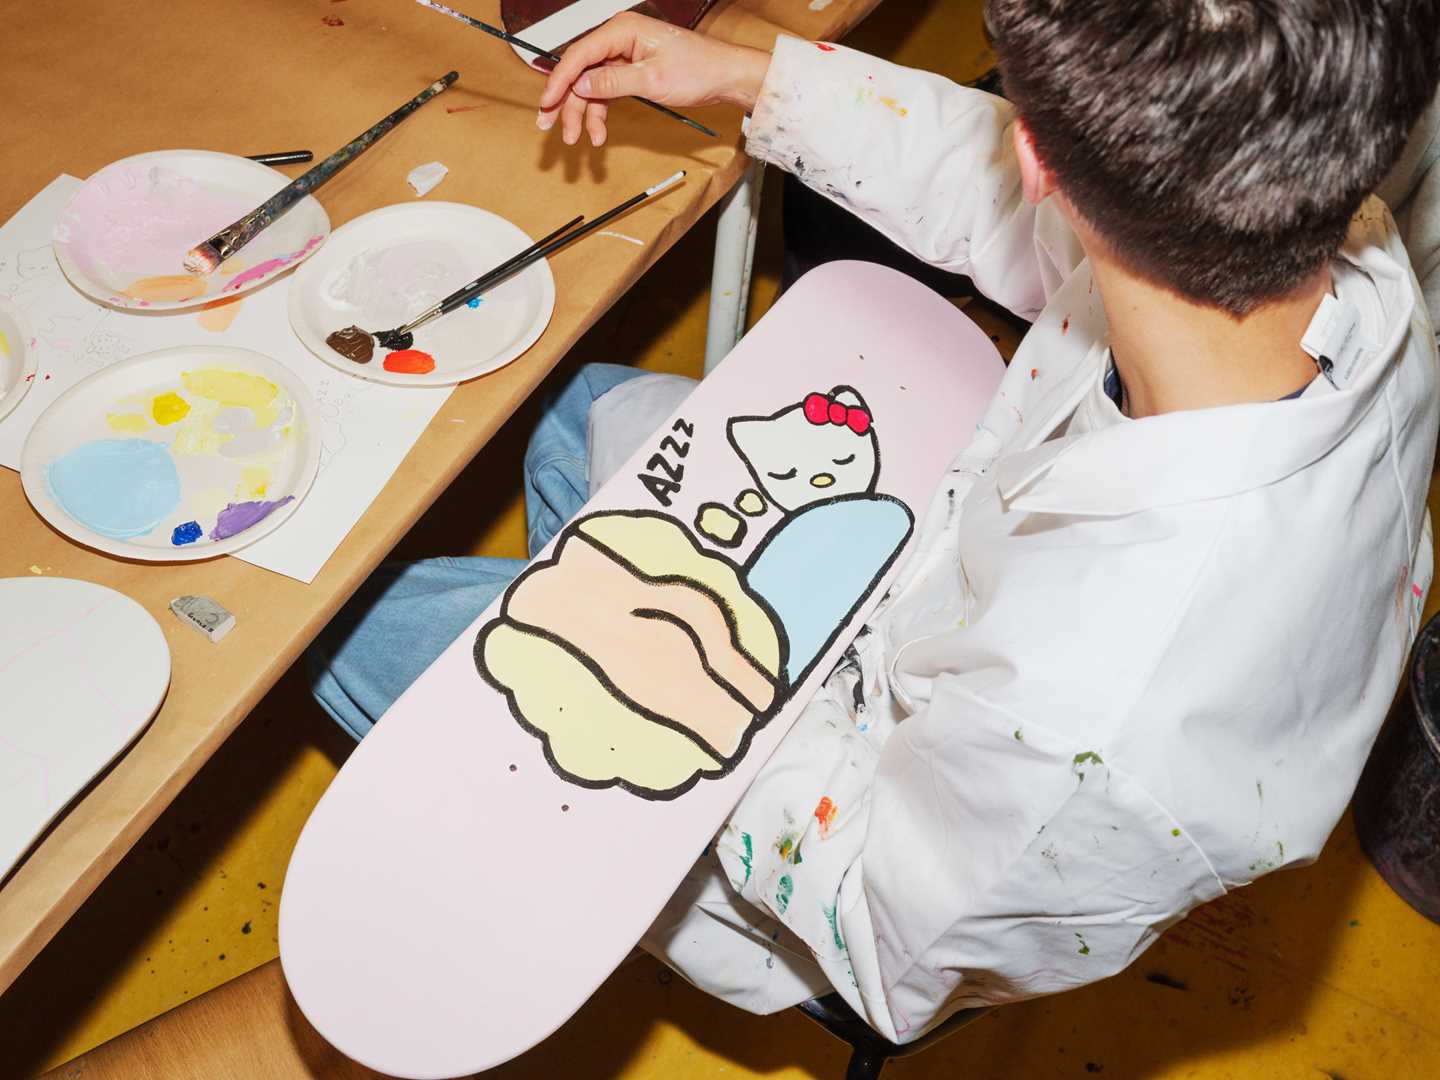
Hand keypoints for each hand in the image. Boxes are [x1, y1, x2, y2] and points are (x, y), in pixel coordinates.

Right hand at [537, 13, 771, 145]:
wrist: (725, 76)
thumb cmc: (698, 69)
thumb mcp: (652, 79)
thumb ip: (613, 81)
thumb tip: (580, 85)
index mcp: (622, 30)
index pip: (579, 54)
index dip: (559, 81)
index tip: (547, 103)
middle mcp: (619, 39)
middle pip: (580, 71)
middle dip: (566, 101)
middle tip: (550, 126)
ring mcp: (624, 56)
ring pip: (592, 86)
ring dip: (583, 113)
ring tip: (579, 139)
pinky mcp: (631, 72)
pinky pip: (606, 92)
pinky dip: (600, 112)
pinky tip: (597, 132)